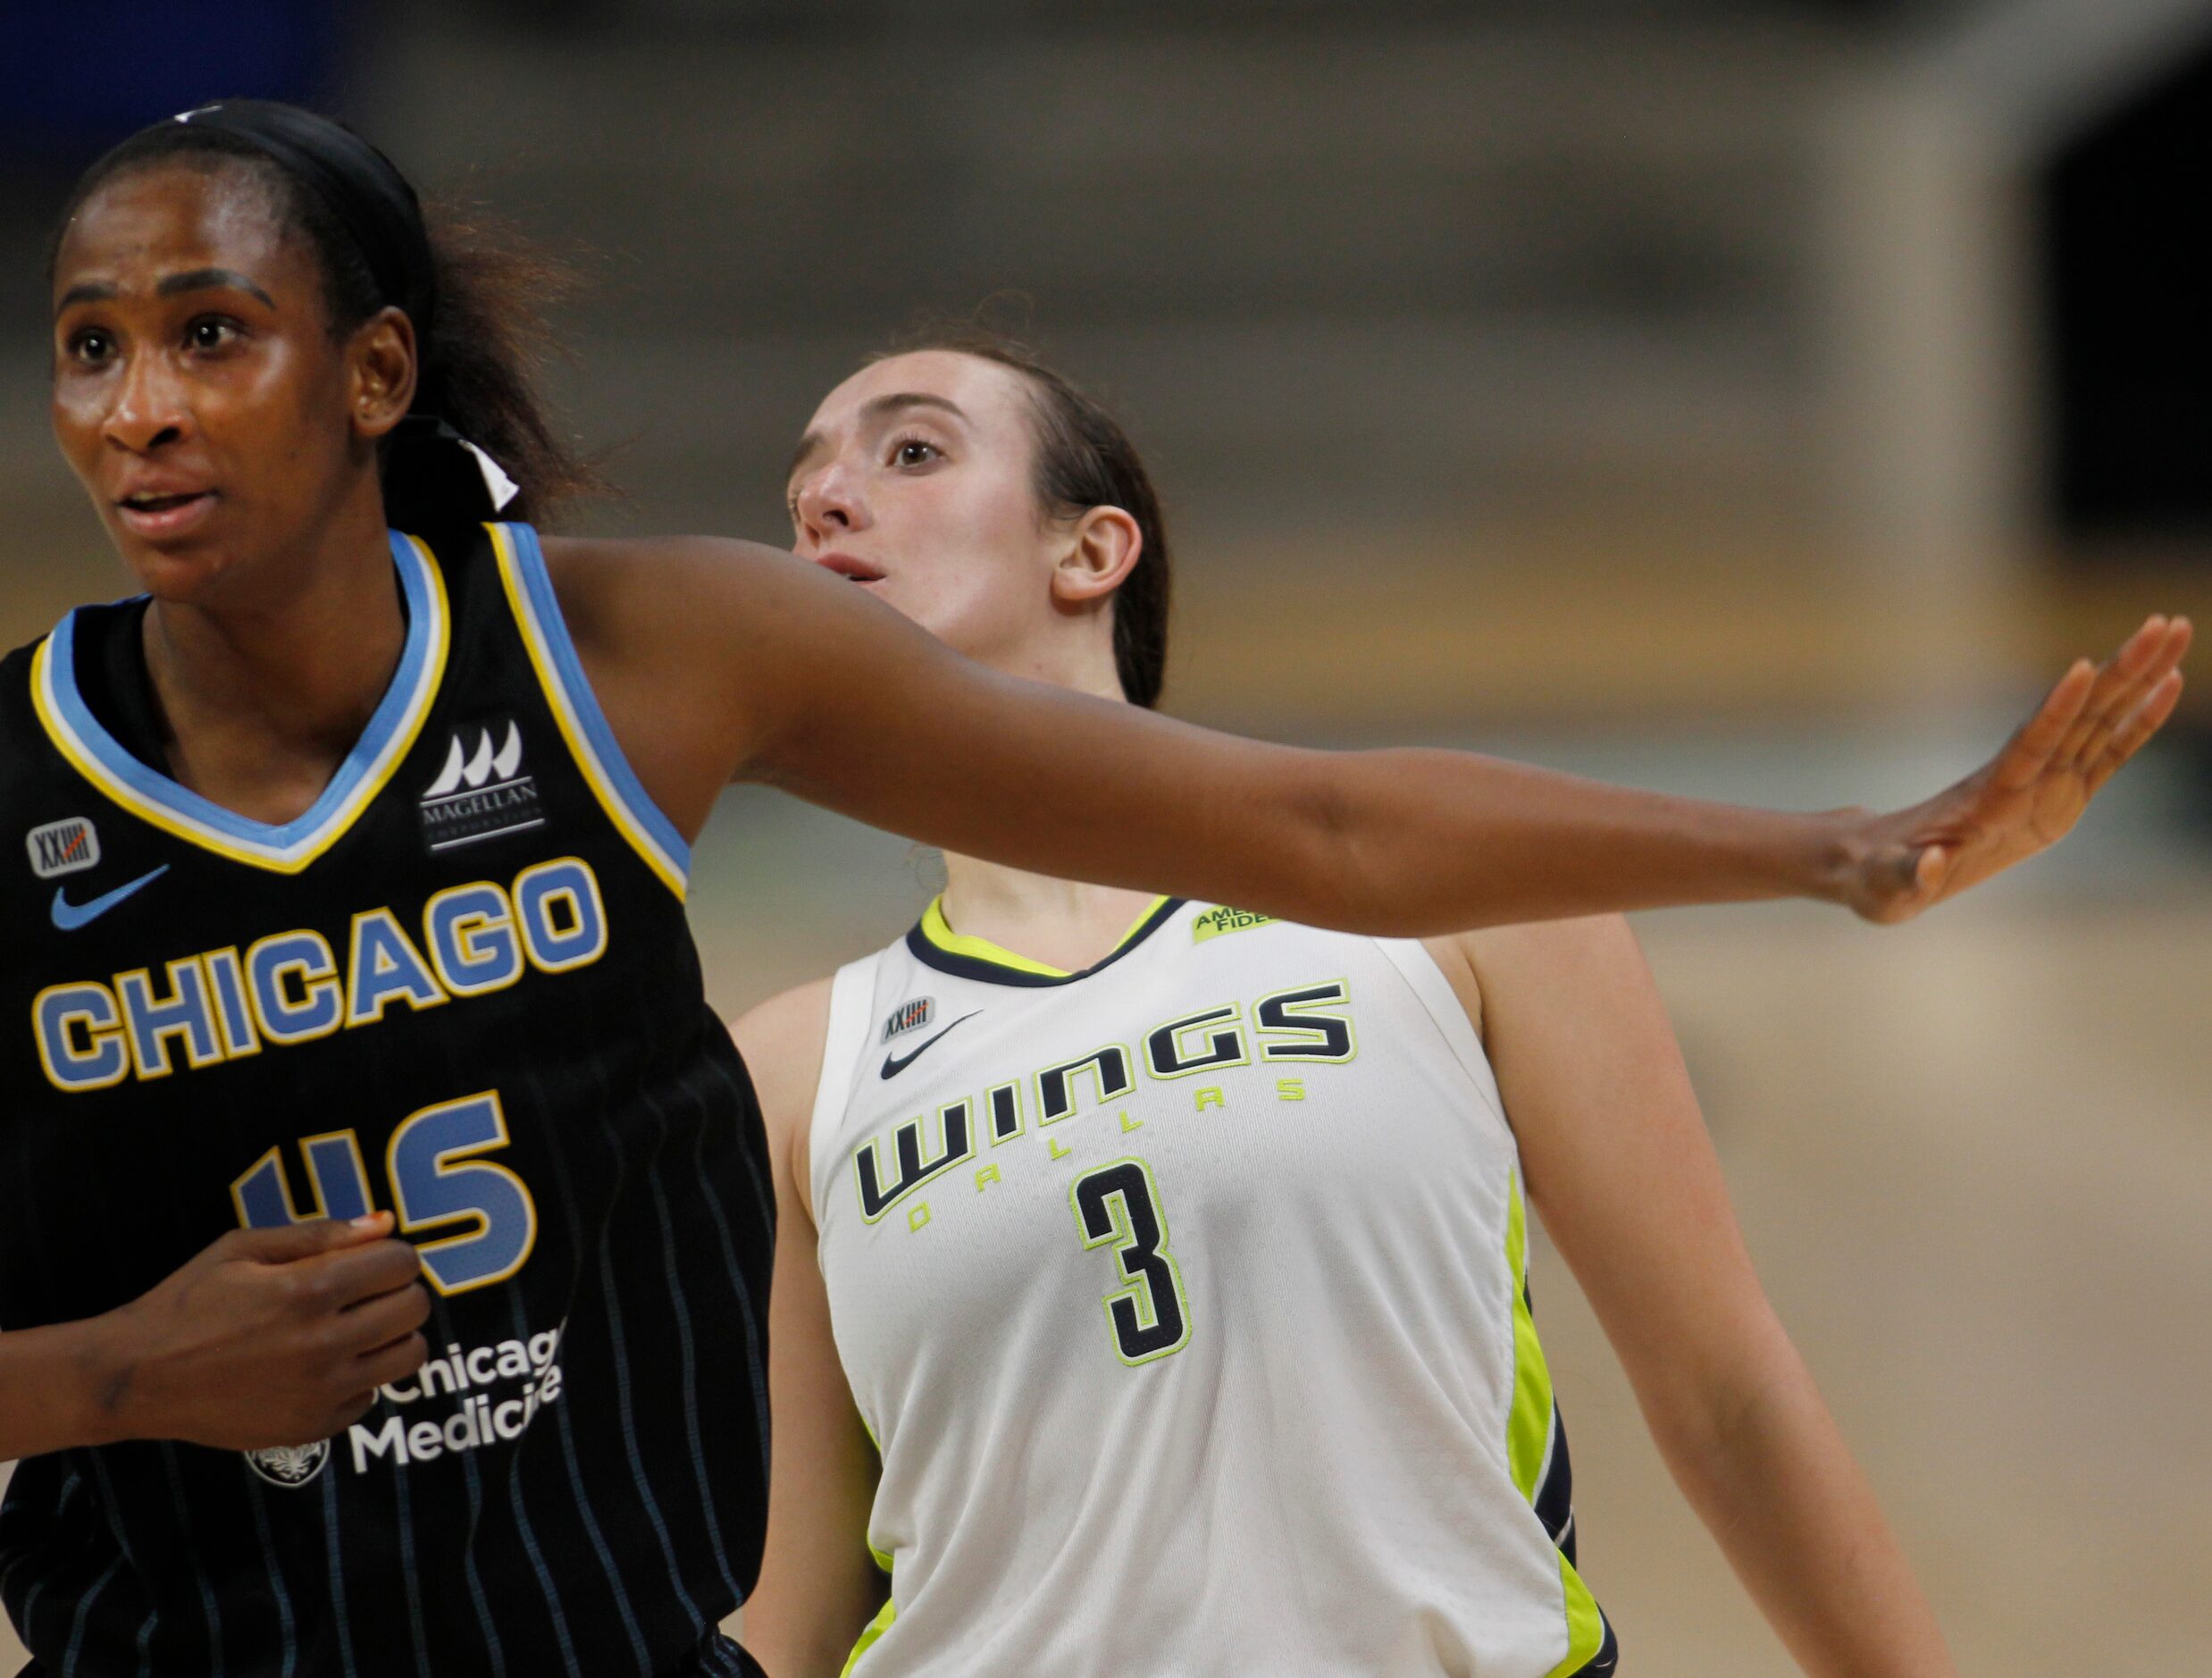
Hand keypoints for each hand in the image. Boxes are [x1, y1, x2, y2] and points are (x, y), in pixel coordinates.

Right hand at [89, 1213, 430, 1451]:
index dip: (392, 1255)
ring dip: (392, 1336)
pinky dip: (358, 1378)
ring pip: (408, 1356)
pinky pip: (370, 1396)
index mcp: (308, 1290)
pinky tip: (322, 1367)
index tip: (372, 1260)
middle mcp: (324, 1344)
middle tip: (367, 1293)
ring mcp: (321, 1392)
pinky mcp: (312, 1427)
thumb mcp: (243, 1249)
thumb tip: (384, 1223)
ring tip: (356, 1328)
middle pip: (414, 1309)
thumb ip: (320, 1234)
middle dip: (399, 1291)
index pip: (401, 1263)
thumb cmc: (187, 1303)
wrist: (137, 1378)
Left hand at [1847, 614, 2190, 922]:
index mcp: (1987, 797)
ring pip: (2102, 720)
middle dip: (2122, 670)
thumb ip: (1910, 877)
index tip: (2084, 666)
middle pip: (2080, 715)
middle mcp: (2022, 776)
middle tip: (2165, 622)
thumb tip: (1928, 863)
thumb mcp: (1888, 886)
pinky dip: (2141, 721)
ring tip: (2176, 631)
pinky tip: (2169, 686)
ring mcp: (2046, 781)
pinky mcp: (2063, 796)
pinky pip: (2110, 753)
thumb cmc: (1880, 878)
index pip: (2028, 744)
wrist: (1879, 864)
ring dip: (2141, 677)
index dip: (2056, 710)